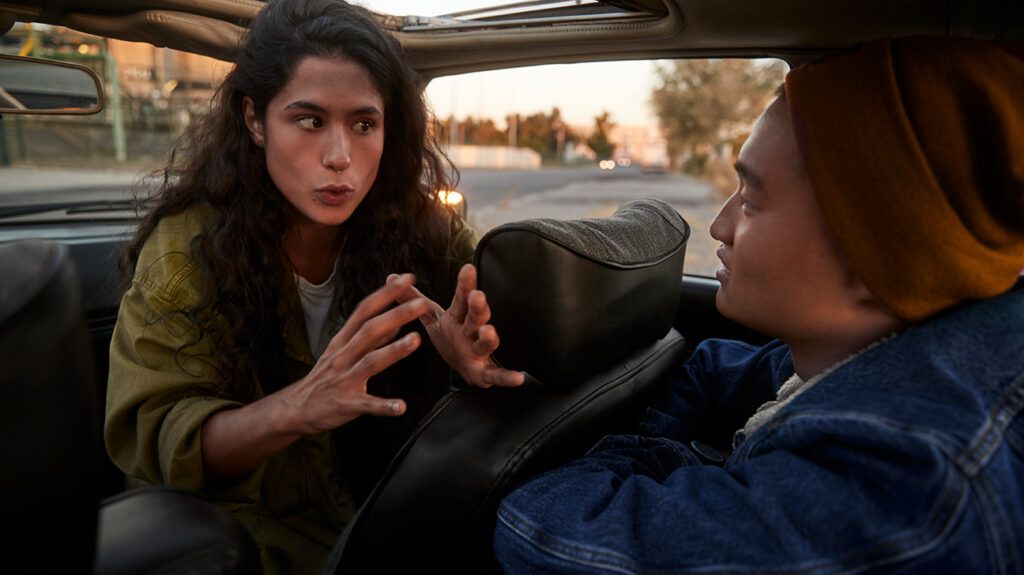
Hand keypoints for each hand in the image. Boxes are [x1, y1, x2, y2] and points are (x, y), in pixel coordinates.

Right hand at [279, 274, 432, 433]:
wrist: (296, 408)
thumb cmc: (325, 377)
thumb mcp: (342, 351)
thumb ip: (369, 339)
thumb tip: (395, 323)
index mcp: (343, 340)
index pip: (365, 310)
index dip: (386, 294)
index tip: (407, 278)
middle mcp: (343, 355)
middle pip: (370, 330)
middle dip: (396, 315)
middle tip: (421, 303)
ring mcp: (344, 379)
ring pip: (370, 362)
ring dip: (394, 350)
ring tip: (416, 340)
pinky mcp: (347, 404)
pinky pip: (368, 405)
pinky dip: (384, 406)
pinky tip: (401, 407)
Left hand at [387, 264, 524, 387]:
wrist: (466, 368)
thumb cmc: (452, 338)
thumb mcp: (432, 319)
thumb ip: (413, 300)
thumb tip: (391, 278)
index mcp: (458, 318)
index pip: (461, 299)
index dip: (465, 285)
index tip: (467, 269)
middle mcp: (471, 332)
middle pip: (475, 317)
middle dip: (477, 307)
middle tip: (478, 296)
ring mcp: (480, 352)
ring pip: (486, 343)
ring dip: (489, 338)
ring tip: (489, 331)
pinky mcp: (485, 372)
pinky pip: (497, 375)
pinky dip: (508, 377)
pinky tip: (519, 377)